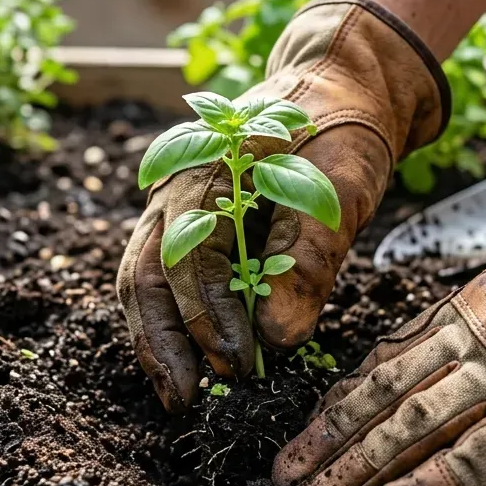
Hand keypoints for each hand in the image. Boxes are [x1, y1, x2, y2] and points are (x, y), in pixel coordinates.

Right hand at [117, 0, 449, 411]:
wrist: (339, 85)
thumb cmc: (342, 128)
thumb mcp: (341, 185)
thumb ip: (309, 257)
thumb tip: (276, 338)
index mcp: (205, 170)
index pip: (189, 260)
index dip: (210, 319)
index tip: (242, 366)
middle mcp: (174, 188)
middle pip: (144, 275)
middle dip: (164, 342)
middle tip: (187, 400)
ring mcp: (175, 203)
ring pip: (143, 278)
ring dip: (157, 338)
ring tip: (178, 392)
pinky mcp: (190, 220)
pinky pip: (163, 273)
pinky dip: (170, 318)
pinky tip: (187, 356)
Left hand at [273, 142, 485, 485]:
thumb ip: (462, 328)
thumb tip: (416, 364)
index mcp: (457, 313)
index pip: (379, 365)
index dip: (337, 405)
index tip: (306, 432)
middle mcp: (467, 346)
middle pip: (379, 400)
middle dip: (329, 442)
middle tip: (287, 478)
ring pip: (410, 428)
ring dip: (359, 467)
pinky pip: (476, 460)